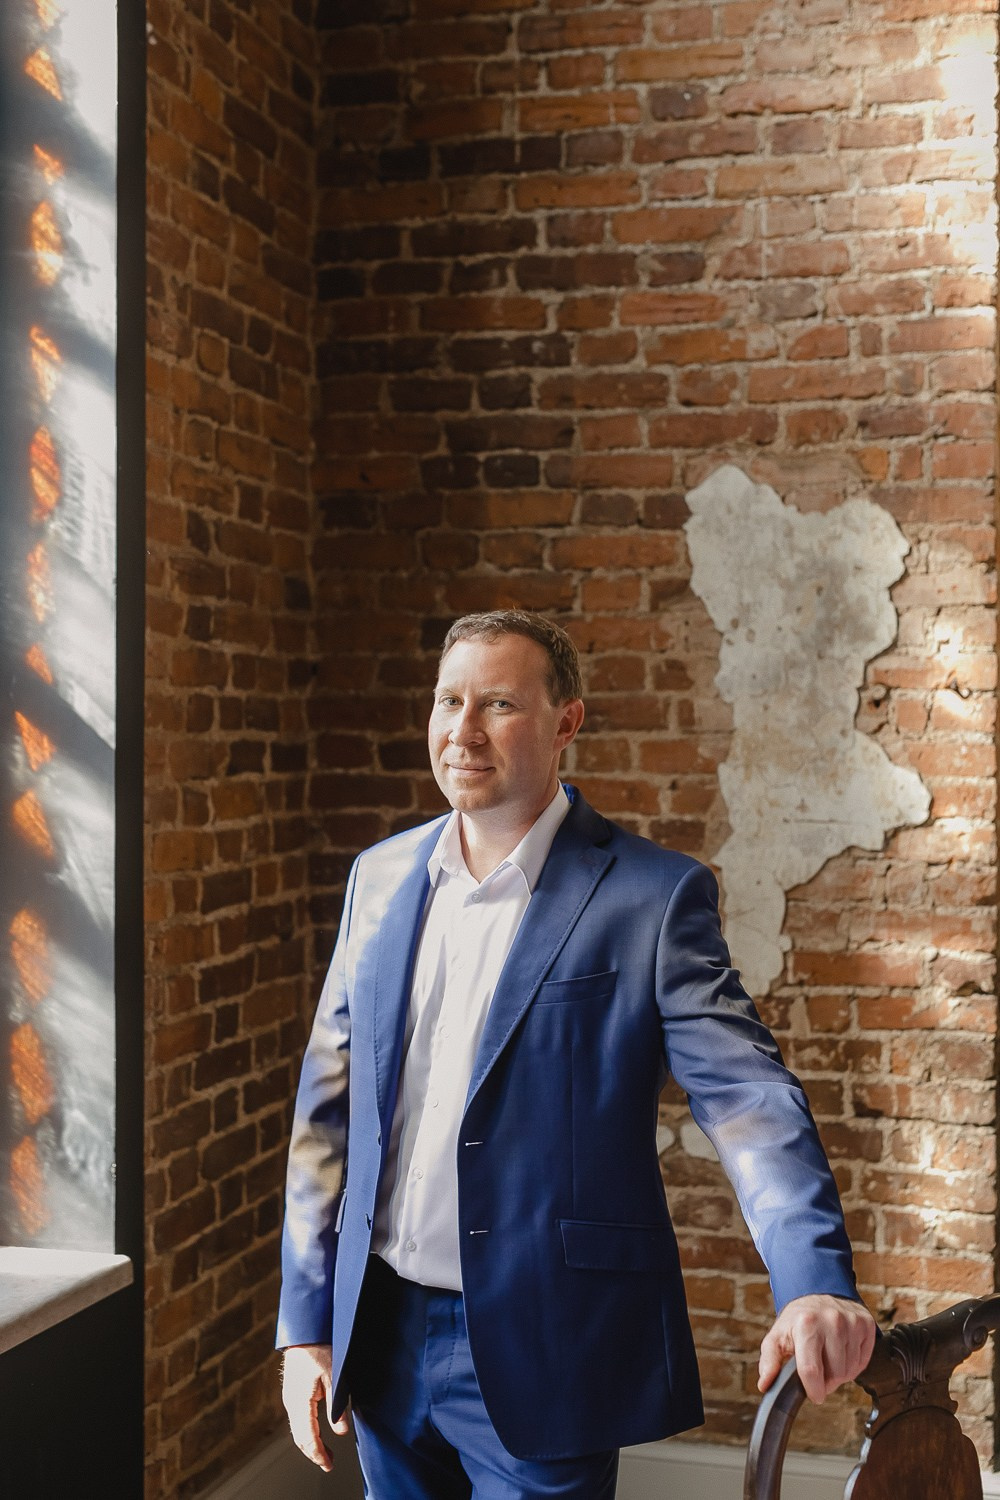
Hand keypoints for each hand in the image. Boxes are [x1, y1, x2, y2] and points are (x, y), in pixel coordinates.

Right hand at [281, 1343, 348, 1470]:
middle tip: (328, 1464)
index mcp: (300, 1401)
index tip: (328, 1464)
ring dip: (310, 1444)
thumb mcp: (334, 1376)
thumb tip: (341, 1431)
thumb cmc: (319, 1349)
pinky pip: (298, 1420)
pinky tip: (318, 1434)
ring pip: (298, 1430)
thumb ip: (336, 1405)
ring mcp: (290, 1398)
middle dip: (314, 1453)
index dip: (318, 1453)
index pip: (307, 1437)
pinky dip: (307, 1432)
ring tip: (325, 1454)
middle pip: (300, 1437)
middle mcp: (291, 1402)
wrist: (304, 1332)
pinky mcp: (293, 1393)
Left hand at [758, 1293, 876, 1403]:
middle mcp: (832, 1321)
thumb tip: (765, 1384)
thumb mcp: (778, 1336)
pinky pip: (862, 1362)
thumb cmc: (799, 1320)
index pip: (812, 1370)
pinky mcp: (866, 1325)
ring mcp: (851, 1322)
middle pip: (835, 1374)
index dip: (813, 1390)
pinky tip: (841, 1353)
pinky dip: (852, 1365)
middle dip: (826, 1382)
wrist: (820, 1294)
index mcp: (807, 1324)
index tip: (813, 1395)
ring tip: (828, 1359)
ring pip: (849, 1370)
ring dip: (839, 1374)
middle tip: (818, 1371)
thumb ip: (769, 1361)